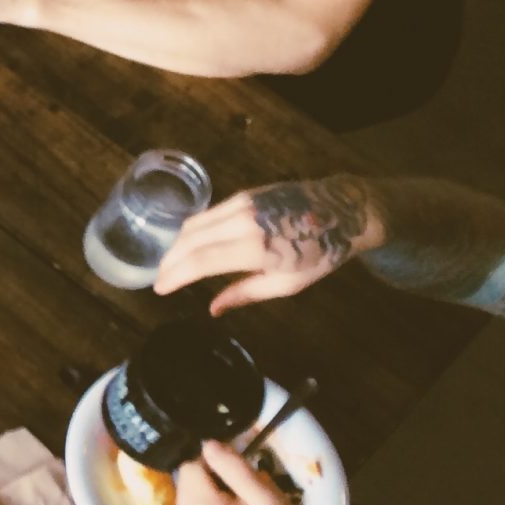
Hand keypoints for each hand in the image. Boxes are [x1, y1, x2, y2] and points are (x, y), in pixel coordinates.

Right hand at [154, 180, 384, 313]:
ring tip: (172, 264)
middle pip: (189, 241)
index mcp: (255, 248)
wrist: (343, 211)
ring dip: (177, 245)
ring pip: (194, 224)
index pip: (199, 262)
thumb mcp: (287, 283)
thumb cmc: (320, 253)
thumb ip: (245, 294)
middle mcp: (242, 222)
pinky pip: (207, 215)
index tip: (161, 289)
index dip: (174, 276)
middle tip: (161, 279)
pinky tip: (190, 245)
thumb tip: (213, 309)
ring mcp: (241, 204)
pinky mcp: (243, 195)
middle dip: (169, 262)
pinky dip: (192, 232)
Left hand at [172, 441, 323, 504]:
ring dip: (208, 498)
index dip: (213, 464)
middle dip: (211, 482)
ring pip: (187, 498)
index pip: (189, 467)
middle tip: (243, 498)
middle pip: (186, 483)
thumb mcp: (268, 500)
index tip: (238, 477)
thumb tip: (207, 444)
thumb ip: (235, 470)